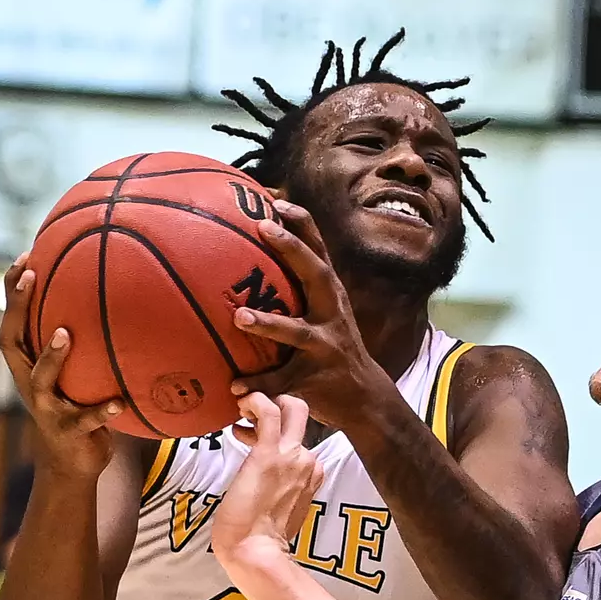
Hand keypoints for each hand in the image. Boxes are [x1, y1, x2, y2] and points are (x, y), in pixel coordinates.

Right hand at [0, 254, 123, 478]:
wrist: (73, 463)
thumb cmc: (76, 407)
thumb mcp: (74, 373)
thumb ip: (84, 344)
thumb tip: (112, 300)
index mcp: (28, 366)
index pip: (12, 322)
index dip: (12, 292)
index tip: (25, 256)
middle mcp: (29, 383)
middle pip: (10, 341)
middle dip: (16, 307)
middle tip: (31, 276)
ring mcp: (46, 408)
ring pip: (40, 380)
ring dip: (51, 356)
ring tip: (64, 333)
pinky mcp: (69, 432)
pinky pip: (86, 420)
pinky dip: (102, 411)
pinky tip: (120, 403)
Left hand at [211, 393, 324, 564]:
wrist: (256, 552)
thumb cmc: (260, 540)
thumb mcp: (282, 511)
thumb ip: (283, 492)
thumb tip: (266, 484)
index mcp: (311, 476)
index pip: (300, 442)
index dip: (274, 436)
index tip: (250, 439)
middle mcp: (308, 462)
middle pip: (303, 416)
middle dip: (281, 403)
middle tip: (253, 413)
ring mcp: (292, 456)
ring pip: (291, 407)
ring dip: (263, 400)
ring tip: (241, 411)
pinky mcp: (268, 453)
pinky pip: (269, 410)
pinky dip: (255, 399)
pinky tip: (241, 403)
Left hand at [230, 201, 400, 427]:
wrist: (365, 399)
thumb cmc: (332, 350)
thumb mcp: (325, 315)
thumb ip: (299, 290)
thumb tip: (255, 260)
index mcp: (331, 297)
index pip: (319, 251)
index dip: (301, 223)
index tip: (275, 200)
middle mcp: (332, 315)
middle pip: (318, 275)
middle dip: (293, 249)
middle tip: (263, 228)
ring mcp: (326, 348)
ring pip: (298, 333)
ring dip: (270, 323)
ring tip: (239, 316)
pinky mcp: (315, 379)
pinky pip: (283, 382)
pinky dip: (260, 384)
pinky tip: (235, 385)